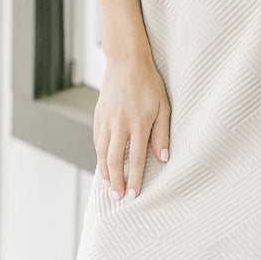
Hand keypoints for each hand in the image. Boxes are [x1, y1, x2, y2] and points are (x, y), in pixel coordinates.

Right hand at [93, 52, 170, 199]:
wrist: (126, 62)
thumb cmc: (149, 84)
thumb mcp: (163, 106)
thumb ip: (162, 133)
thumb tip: (163, 158)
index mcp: (138, 123)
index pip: (136, 159)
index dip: (135, 179)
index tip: (134, 195)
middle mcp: (119, 124)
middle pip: (114, 160)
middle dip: (116, 182)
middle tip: (118, 197)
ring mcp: (106, 120)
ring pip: (101, 152)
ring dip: (105, 172)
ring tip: (110, 185)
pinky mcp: (98, 115)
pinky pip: (97, 140)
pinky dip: (99, 155)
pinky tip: (104, 164)